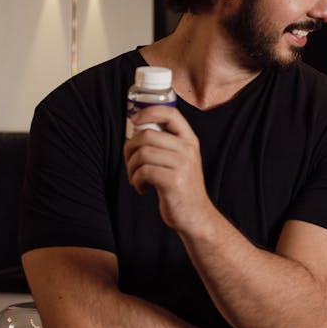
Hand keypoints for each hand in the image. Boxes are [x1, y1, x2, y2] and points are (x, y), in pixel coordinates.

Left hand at [123, 105, 212, 231]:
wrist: (196, 215)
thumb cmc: (182, 188)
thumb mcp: (182, 160)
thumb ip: (166, 144)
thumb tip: (138, 130)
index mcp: (190, 141)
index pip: (171, 113)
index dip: (149, 112)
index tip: (135, 120)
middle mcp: (188, 149)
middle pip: (147, 135)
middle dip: (130, 148)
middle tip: (130, 162)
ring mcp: (182, 165)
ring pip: (142, 154)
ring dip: (131, 168)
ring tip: (136, 178)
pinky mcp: (174, 180)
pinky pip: (143, 172)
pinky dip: (136, 181)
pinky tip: (142, 188)